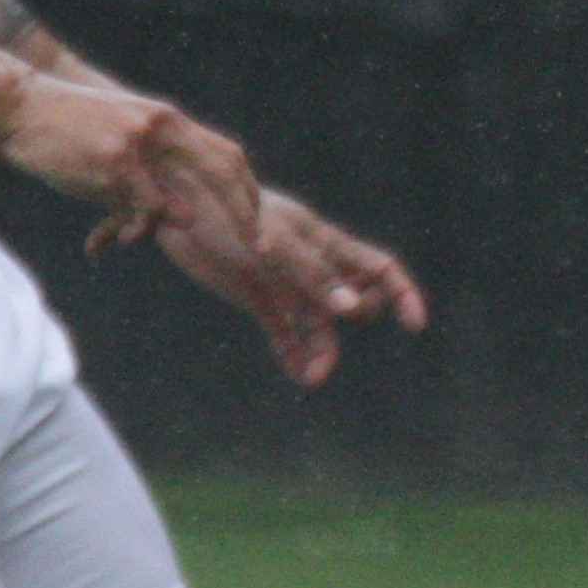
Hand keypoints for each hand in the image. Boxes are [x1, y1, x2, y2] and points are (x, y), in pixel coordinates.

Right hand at [0, 72, 265, 256]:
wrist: (20, 107)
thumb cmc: (68, 129)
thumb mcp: (122, 140)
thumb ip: (155, 171)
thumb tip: (182, 216)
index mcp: (168, 120)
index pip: (228, 154)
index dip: (247, 191)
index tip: (257, 224)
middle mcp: (162, 127)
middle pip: (224, 170)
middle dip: (245, 213)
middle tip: (255, 248)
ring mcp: (139, 143)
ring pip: (174, 201)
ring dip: (162, 227)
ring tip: (133, 233)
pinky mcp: (113, 162)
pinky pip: (140, 208)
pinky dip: (135, 228)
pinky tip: (115, 237)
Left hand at [163, 182, 429, 385]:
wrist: (173, 209)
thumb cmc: (224, 213)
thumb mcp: (272, 244)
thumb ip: (312, 275)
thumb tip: (352, 311)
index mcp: (324, 243)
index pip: (379, 268)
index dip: (402, 294)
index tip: (415, 326)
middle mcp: (312, 265)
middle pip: (354, 299)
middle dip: (355, 321)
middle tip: (329, 329)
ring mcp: (286, 283)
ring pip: (320, 324)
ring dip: (322, 351)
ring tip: (312, 378)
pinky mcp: (258, 297)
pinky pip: (286, 332)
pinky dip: (293, 353)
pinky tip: (296, 374)